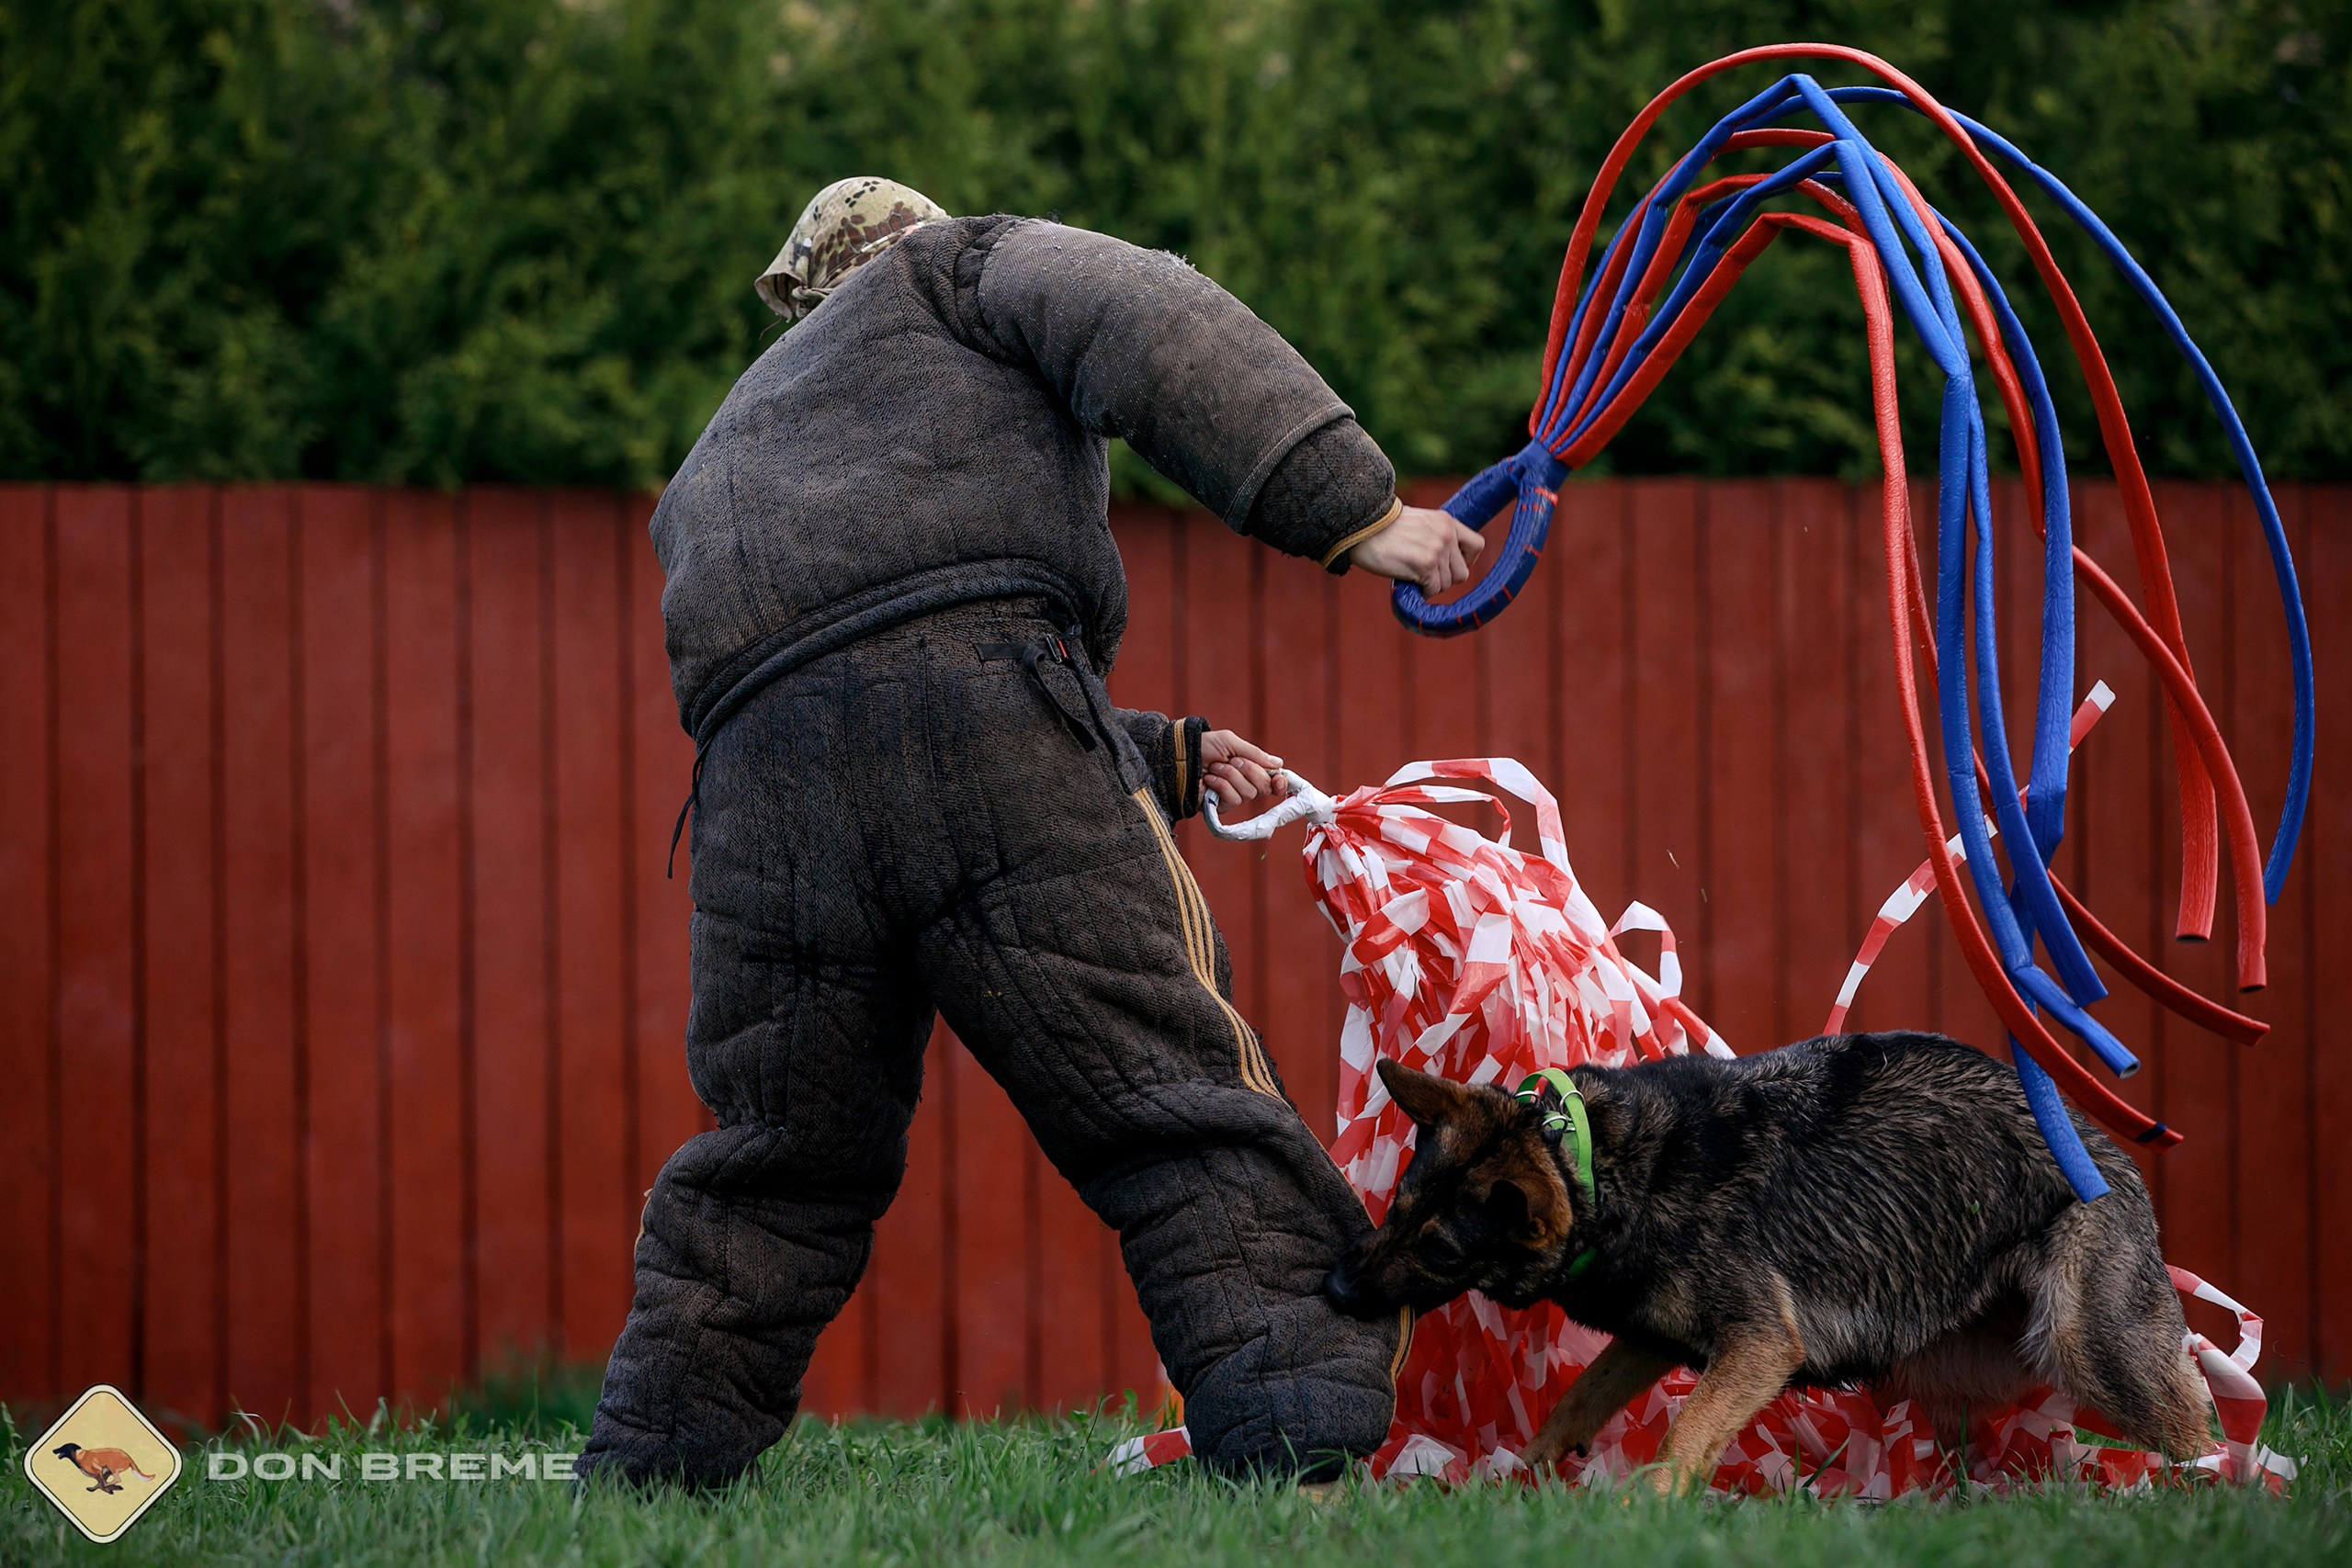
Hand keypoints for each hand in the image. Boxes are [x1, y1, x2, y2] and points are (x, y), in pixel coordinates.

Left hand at [1201, 730, 1283, 808]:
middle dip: (1250, 770)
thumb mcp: (1230, 742)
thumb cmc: (1203, 746)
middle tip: (1233, 761)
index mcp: (1250, 767)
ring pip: (1248, 793)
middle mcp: (1245, 783)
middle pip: (1264, 786)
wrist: (1180, 758)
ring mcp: (1233, 796)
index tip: (1279, 779)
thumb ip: (1254, 753)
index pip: (1272, 781)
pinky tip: (1209, 780)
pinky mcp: (1220, 806)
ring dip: (1230, 776)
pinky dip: (1221, 786)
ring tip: (1214, 768)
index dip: (1279, 783)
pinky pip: (1233, 799)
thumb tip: (1279, 764)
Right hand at [1346, 505, 1485, 596]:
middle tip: (1423, 573)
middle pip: (1462, 572)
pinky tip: (1408, 580)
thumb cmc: (1383, 529)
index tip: (1450, 565)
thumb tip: (1447, 562)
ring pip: (1447, 584)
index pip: (1477, 545)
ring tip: (1411, 573)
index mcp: (1447, 521)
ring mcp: (1437, 550)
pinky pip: (1433, 590)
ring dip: (1430, 585)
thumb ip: (1437, 535)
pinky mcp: (1425, 566)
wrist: (1361, 528)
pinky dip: (1420, 591)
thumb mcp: (1419, 522)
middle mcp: (1446, 534)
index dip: (1467, 560)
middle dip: (1443, 578)